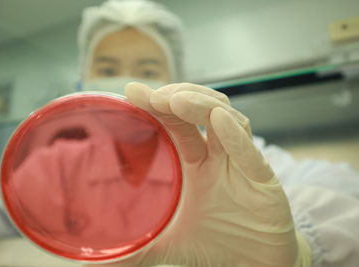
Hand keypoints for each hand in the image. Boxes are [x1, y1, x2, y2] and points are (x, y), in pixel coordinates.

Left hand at [85, 82, 310, 266]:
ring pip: (228, 121)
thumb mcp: (169, 245)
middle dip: (178, 97)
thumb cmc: (216, 245)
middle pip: (202, 113)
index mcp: (196, 166)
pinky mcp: (264, 182)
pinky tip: (219, 121)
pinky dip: (235, 136)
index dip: (158, 106)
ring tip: (176, 100)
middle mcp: (218, 159)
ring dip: (203, 107)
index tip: (133, 91)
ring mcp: (241, 167)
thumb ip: (136, 249)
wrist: (256, 265)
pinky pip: (250, 154)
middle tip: (153, 93)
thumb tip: (95, 263)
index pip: (177, 125)